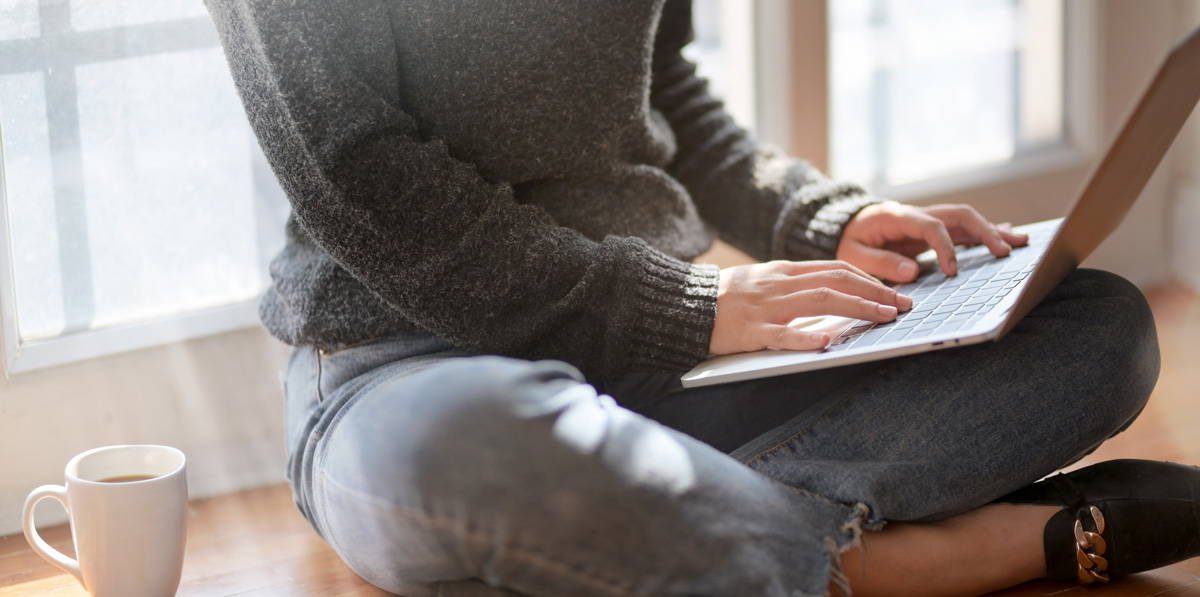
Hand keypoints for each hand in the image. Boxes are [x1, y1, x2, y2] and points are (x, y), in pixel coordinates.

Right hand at [709, 260, 911, 354]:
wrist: (684, 304)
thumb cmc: (724, 298)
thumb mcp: (763, 282)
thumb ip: (794, 286)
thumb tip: (833, 294)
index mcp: (783, 271)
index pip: (836, 268)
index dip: (869, 279)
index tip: (893, 292)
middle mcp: (779, 283)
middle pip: (836, 281)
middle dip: (875, 292)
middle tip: (903, 306)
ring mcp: (766, 307)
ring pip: (819, 300)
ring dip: (858, 307)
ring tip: (884, 317)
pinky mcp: (750, 331)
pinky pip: (781, 334)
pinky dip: (806, 337)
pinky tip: (827, 341)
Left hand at [836, 202, 1028, 282]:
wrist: (842, 225)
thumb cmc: (847, 240)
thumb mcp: (853, 255)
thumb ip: (880, 263)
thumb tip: (913, 272)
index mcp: (896, 217)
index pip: (931, 226)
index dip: (945, 248)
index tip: (952, 272)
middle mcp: (916, 214)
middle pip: (957, 215)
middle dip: (983, 231)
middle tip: (1004, 250)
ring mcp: (926, 220)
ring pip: (964, 220)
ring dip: (992, 230)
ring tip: (1019, 242)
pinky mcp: (931, 229)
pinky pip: (961, 229)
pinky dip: (983, 233)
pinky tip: (1006, 237)